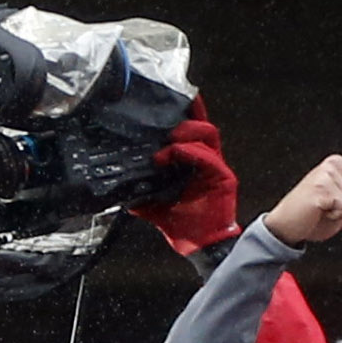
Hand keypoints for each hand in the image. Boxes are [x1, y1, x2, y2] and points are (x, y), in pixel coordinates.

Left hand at [127, 104, 240, 256]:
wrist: (199, 243)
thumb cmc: (181, 222)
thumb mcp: (153, 204)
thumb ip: (139, 191)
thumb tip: (118, 186)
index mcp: (194, 161)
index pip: (191, 131)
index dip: (186, 113)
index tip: (171, 99)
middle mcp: (207, 159)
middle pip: (202, 126)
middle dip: (186, 116)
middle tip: (165, 119)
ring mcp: (217, 167)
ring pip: (207, 136)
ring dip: (186, 133)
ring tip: (168, 139)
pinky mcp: (223, 177)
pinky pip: (209, 157)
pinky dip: (190, 152)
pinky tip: (173, 153)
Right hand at [262, 155, 341, 247]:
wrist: (284, 228)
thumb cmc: (313, 217)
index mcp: (339, 163)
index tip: (332, 203)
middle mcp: (333, 164)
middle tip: (326, 208)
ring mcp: (327, 175)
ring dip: (341, 213)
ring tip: (320, 210)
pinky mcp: (322, 189)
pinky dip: (334, 217)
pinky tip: (317, 213)